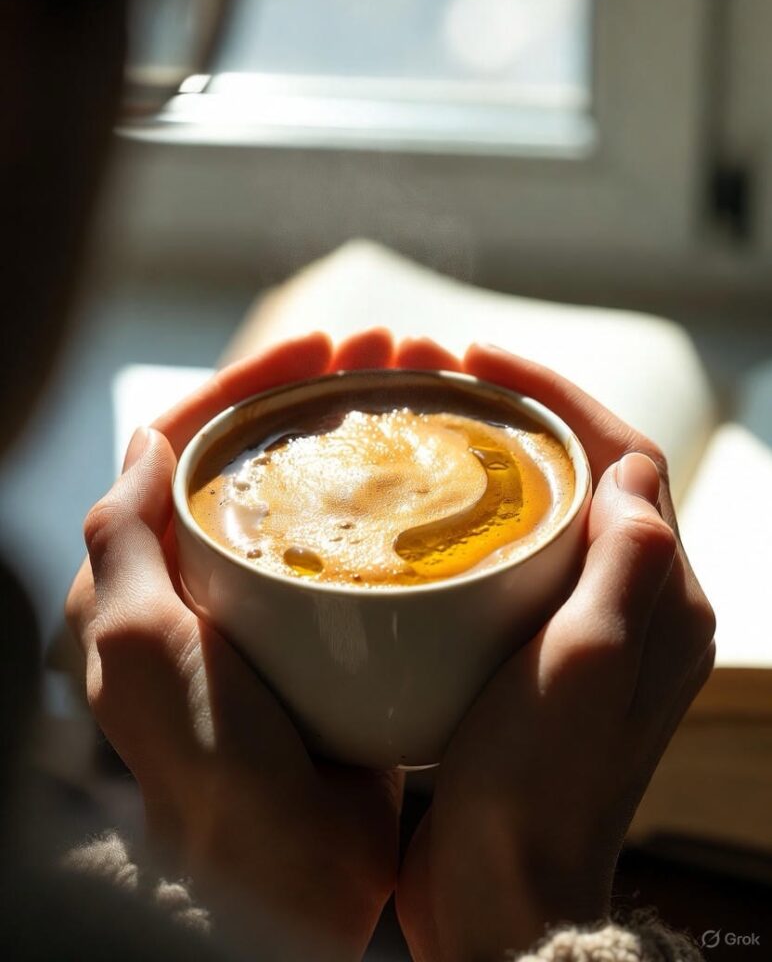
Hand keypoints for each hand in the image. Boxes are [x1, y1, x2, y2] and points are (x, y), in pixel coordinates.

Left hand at [66, 330, 401, 961]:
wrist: (283, 878)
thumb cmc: (205, 767)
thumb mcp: (139, 649)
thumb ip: (122, 543)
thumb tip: (145, 440)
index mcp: (156, 570)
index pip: (195, 439)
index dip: (254, 379)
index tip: (321, 343)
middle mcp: (216, 577)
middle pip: (268, 453)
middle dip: (326, 390)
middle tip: (393, 352)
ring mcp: (283, 603)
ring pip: (322, 491)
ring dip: (369, 435)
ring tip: (426, 391)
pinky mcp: (341, 634)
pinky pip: (365, 549)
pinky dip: (398, 505)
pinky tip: (440, 479)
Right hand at [393, 340, 715, 961]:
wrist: (499, 887)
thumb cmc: (541, 783)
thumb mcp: (590, 665)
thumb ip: (629, 564)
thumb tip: (631, 471)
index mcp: (662, 600)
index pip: (626, 460)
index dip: (559, 396)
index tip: (481, 360)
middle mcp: (631, 607)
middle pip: (588, 474)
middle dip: (527, 413)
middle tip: (448, 378)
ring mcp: (580, 630)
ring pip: (548, 511)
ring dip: (501, 459)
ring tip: (435, 424)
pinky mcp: (531, 654)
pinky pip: (515, 559)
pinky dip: (478, 519)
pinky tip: (424, 512)